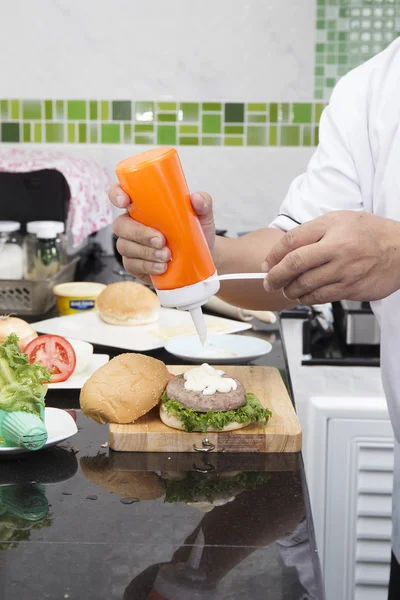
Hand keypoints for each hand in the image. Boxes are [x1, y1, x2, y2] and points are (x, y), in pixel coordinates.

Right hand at [109, 185, 215, 283]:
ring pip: (125, 247)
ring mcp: (132, 245)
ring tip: (167, 256)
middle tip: (161, 240)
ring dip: (146, 252)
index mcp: (142, 206)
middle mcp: (133, 224)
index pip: (120, 195)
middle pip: (120, 226)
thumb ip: (202, 203)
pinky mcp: (135, 264)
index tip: (126, 201)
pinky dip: (147, 266)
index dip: (117, 195)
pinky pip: (132, 265)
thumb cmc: (196, 231)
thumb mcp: (202, 215)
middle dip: (139, 233)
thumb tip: (196, 198)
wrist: (203, 258)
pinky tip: (162, 267)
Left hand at [263, 211, 399, 304]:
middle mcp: (337, 249)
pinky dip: (307, 298)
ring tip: (287, 290)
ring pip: (306, 286)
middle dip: (275, 277)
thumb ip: (311, 232)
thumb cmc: (369, 233)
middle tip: (268, 283)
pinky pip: (321, 297)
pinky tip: (304, 296)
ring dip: (290, 291)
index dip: (273, 255)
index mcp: (331, 228)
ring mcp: (345, 271)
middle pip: (294, 265)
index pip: (292, 241)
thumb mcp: (339, 220)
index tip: (267, 264)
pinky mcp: (351, 289)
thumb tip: (283, 250)